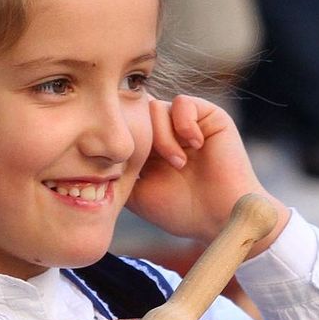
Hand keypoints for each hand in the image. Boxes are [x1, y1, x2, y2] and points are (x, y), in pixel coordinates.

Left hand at [127, 95, 288, 250]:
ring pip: (155, 108)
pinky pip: (182, 102)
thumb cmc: (181, 211)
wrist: (221, 217)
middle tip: (155, 166)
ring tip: (179, 163)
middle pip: (136, 113)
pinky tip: (194, 146)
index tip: (131, 165)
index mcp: (150, 148)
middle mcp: (168, 132)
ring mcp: (188, 123)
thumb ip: (118, 169)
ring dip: (163, 138)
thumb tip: (97, 151)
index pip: (125, 125)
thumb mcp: (136, 193)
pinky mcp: (210, 115)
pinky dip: (184, 124)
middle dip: (141, 139)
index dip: (123, 139)